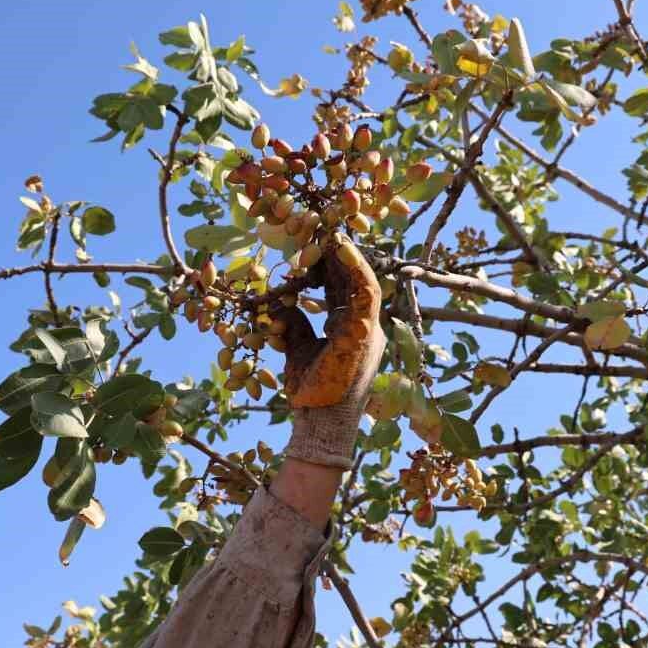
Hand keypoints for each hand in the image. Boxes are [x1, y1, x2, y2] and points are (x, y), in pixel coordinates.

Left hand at [275, 236, 384, 468]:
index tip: (314, 242)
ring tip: (331, 229)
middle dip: (337, 254)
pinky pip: (365, 293)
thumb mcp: (297, 350)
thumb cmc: (310, 391)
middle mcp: (363, 326)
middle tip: (320, 226)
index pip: (342, 288)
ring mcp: (367, 329)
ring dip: (347, 254)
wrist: (319, 421)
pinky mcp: (365, 333)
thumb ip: (295, 325)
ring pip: (363, 280)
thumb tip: (280, 305)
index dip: (331, 264)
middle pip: (352, 280)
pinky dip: (355, 268)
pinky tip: (340, 247)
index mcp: (350, 328)